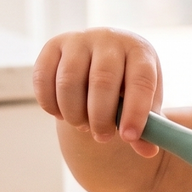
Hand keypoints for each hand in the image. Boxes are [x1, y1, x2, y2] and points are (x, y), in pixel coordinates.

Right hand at [33, 28, 162, 155]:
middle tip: (102, 137)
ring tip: (83, 125)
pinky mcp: (52, 46)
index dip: (135, 111)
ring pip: (69, 81)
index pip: (141, 80)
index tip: (128, 137)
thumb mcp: (144, 103)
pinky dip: (50, 104)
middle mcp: (109, 39)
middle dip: (101, 117)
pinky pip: (43, 79)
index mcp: (139, 51)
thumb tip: (148, 152)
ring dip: (74, 113)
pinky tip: (62, 114)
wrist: (101, 62)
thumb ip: (147, 127)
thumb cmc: (128, 86)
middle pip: (102, 80)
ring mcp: (78, 40)